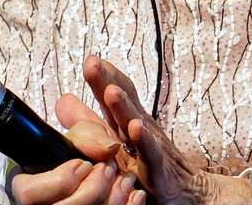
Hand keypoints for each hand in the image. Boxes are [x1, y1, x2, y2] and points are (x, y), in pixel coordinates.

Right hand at [10, 93, 145, 204]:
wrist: (98, 174)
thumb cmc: (83, 154)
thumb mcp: (82, 135)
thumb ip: (89, 133)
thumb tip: (108, 147)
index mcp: (29, 186)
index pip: (30, 193)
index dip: (59, 180)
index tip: (82, 164)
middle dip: (93, 188)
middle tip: (108, 168)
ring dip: (113, 197)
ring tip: (126, 178)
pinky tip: (135, 193)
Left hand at [84, 56, 251, 204]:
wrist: (189, 194)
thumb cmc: (149, 166)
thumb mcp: (116, 144)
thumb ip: (90, 123)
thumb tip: (62, 102)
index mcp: (128, 122)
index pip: (117, 92)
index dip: (104, 76)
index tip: (90, 60)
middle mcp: (141, 129)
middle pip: (124, 101)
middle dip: (108, 81)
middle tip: (92, 63)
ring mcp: (152, 149)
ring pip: (136, 124)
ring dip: (124, 107)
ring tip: (111, 92)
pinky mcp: (160, 172)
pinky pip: (151, 155)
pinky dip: (145, 141)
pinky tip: (137, 129)